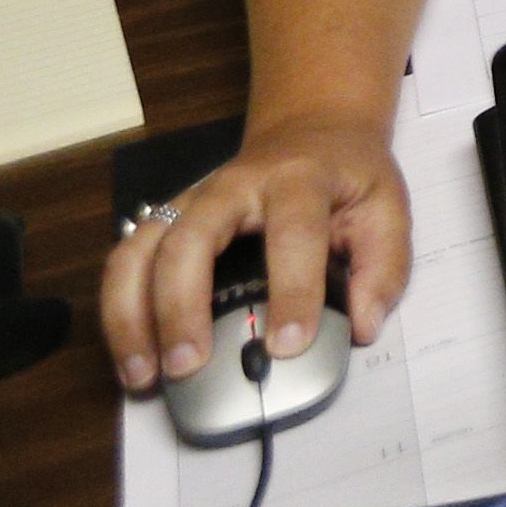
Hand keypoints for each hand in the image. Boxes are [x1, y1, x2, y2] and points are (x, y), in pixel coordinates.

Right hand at [102, 115, 407, 392]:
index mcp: (300, 180)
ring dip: (131, 316)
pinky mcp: (165, 218)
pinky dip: (119, 311)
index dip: (293, 291)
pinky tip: (132, 358)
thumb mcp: (387, 209)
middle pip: (190, 240)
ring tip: (143, 375)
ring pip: (140, 251)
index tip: (288, 347)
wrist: (312, 132)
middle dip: (182, 308)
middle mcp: (232, 186)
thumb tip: (362, 327)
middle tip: (189, 368)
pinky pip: (125, 261)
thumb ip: (383, 268)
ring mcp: (190, 200)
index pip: (293, 234)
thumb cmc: (348, 178)